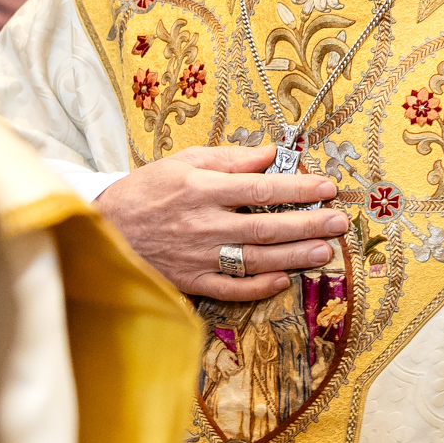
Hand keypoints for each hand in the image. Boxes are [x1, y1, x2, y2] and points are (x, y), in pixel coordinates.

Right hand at [92, 145, 347, 301]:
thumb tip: (270, 154)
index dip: (298, 188)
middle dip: (308, 224)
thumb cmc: (147, 190)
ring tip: (325, 251)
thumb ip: (228, 159)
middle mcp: (204, 224)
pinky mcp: (191, 281)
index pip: (261, 188)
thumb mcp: (183, 162)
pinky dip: (259, 287)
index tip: (326, 187)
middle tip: (338, 221)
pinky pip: (232, 288)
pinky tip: (284, 280)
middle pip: (267, 226)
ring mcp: (199, 256)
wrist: (105, 228)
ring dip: (294, 256)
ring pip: (256, 259)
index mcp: (202, 189)